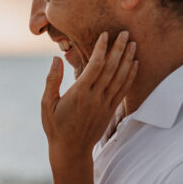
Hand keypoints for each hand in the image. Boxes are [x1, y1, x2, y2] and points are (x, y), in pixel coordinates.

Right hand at [42, 30, 136, 166]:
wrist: (71, 150)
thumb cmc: (56, 127)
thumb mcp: (47, 104)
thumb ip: (52, 80)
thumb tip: (55, 59)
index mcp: (79, 93)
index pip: (95, 66)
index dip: (102, 49)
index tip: (105, 34)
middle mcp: (95, 97)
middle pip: (111, 69)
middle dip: (119, 49)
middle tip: (125, 32)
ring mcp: (105, 104)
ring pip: (120, 78)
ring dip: (128, 60)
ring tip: (133, 44)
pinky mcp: (110, 110)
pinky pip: (123, 90)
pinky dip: (130, 76)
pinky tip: (135, 64)